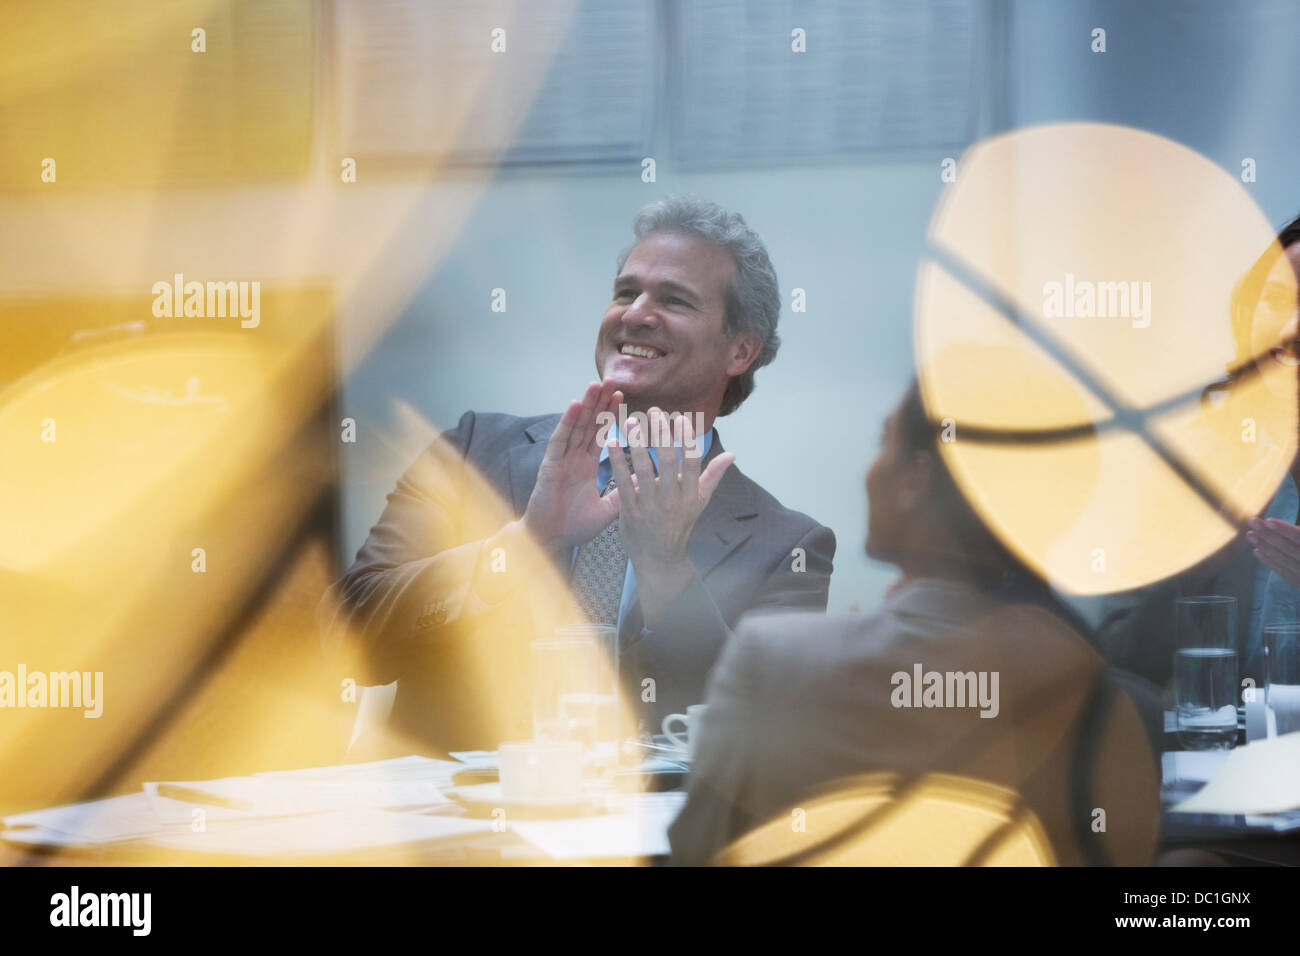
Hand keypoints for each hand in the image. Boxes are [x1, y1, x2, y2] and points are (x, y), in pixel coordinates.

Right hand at [522, 379, 622, 549]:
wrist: (551, 541)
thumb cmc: (574, 527)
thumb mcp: (607, 509)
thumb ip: (623, 493)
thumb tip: (646, 482)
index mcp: (585, 465)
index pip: (599, 433)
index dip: (609, 414)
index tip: (622, 396)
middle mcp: (573, 458)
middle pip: (588, 423)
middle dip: (599, 402)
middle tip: (612, 380)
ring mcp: (560, 460)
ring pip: (575, 427)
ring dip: (585, 405)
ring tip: (596, 384)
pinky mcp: (549, 466)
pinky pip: (559, 441)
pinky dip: (567, 422)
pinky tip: (575, 406)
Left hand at [608, 408, 733, 626]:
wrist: (659, 558)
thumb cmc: (680, 525)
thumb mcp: (700, 502)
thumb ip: (713, 476)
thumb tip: (732, 454)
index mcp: (691, 494)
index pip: (692, 462)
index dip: (687, 440)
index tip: (681, 417)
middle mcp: (672, 500)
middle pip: (668, 462)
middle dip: (662, 435)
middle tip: (655, 411)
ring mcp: (650, 506)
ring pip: (644, 470)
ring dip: (638, 443)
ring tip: (633, 421)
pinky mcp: (630, 512)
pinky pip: (623, 483)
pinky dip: (617, 462)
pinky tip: (612, 443)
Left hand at [1246, 517, 1299, 586]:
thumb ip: (1294, 531)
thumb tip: (1272, 521)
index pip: (1299, 537)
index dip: (1284, 529)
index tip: (1268, 521)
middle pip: (1288, 547)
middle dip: (1268, 534)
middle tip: (1252, 521)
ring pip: (1283, 559)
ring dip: (1264, 546)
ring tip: (1250, 535)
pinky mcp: (1296, 581)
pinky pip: (1280, 570)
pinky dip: (1267, 560)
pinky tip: (1256, 551)